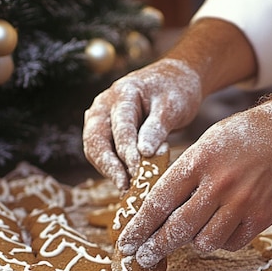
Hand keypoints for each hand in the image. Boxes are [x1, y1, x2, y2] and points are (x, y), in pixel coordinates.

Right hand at [82, 58, 201, 188]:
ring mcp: (102, 119)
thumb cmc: (175, 91)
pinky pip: (105, 153)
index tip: (137, 172)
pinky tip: (130, 183)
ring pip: (96, 150)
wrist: (174, 81)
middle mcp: (104, 106)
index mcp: (122, 94)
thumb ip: (157, 128)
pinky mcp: (107, 132)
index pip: (120, 127)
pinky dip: (115, 169)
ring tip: (130, 189)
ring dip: (111, 171)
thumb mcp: (172, 106)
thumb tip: (144, 153)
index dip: (127, 152)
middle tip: (126, 187)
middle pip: (96, 140)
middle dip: (110, 166)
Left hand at [116, 99, 271, 265]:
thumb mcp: (206, 144)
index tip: (126, 243)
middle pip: (178, 228)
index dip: (139, 227)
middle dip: (156, 247)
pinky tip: (221, 228)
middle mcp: (219, 184)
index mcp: (198, 161)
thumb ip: (184, 175)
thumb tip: (158, 211)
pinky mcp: (263, 216)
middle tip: (143, 257)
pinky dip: (222, 241)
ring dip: (194, 243)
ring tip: (191, 236)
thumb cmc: (243, 138)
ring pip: (206, 241)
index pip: (159, 202)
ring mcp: (243, 202)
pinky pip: (232, 242)